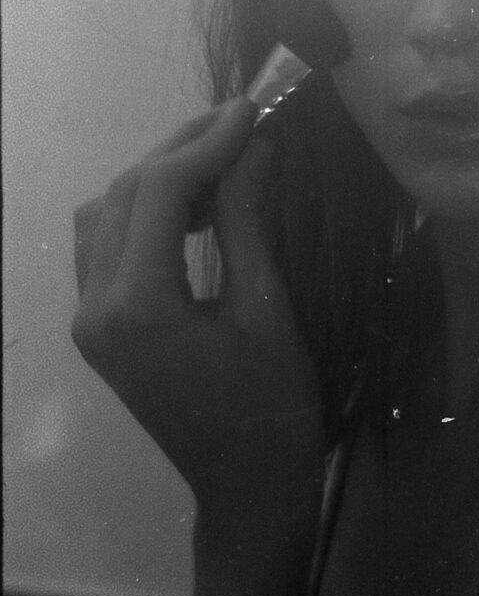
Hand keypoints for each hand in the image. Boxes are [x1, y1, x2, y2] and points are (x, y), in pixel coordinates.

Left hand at [72, 97, 325, 506]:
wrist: (246, 486)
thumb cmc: (274, 406)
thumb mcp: (268, 308)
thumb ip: (248, 220)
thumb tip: (253, 145)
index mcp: (139, 306)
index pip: (161, 191)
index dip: (208, 141)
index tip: (253, 109)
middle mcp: (95, 306)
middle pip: (126, 193)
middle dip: (182, 148)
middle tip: (240, 121)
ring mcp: (88, 318)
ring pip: (106, 213)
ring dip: (158, 176)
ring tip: (220, 160)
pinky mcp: (97, 327)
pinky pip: (103, 245)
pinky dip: (142, 211)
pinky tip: (191, 207)